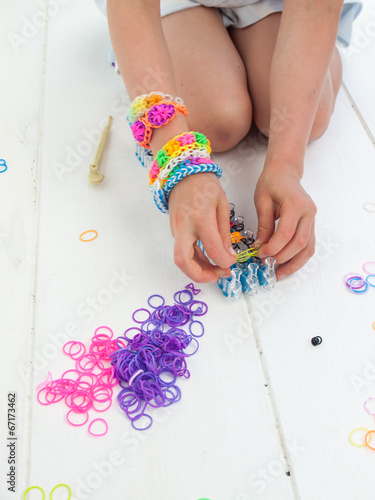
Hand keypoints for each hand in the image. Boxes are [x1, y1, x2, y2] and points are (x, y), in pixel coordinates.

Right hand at [168, 172, 236, 282]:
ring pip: (181, 259)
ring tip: (217, 270)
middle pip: (183, 261)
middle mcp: (184, 226)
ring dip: (198, 270)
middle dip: (200, 275)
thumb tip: (229, 256)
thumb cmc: (205, 186)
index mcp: (200, 218)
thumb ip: (225, 233)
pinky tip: (209, 260)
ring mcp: (176, 230)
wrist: (183, 174)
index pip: (212, 250)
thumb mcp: (222, 206)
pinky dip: (195, 260)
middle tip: (217, 277)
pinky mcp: (175, 232)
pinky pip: (183, 252)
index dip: (224, 262)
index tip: (232, 262)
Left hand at [254, 163, 316, 278]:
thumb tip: (260, 247)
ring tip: (279, 274)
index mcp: (295, 204)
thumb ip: (263, 225)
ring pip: (308, 248)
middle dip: (282, 257)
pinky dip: (299, 258)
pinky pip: (308, 246)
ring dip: (294, 263)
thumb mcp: (262, 201)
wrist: (285, 172)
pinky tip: (287, 266)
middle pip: (299, 243)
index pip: (286, 233)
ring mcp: (313, 219)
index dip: (274, 247)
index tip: (260, 254)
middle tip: (267, 264)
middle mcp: (309, 212)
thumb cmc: (272, 182)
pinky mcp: (311, 225)